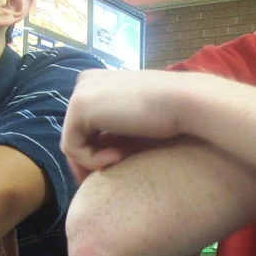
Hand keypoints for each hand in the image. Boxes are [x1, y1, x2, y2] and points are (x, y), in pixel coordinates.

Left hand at [61, 69, 192, 173]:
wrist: (183, 102)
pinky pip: (72, 148)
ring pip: (72, 144)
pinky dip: (92, 160)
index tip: (118, 163)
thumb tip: (97, 156)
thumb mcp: (133, 123)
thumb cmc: (168, 114)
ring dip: (94, 160)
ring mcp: (79, 93)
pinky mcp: (79, 107)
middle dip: (89, 159)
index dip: (94, 151)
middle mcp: (84, 83)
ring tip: (122, 159)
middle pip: (75, 134)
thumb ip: (112, 131)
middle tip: (113, 173)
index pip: (83, 124)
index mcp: (98, 83)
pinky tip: (119, 155)